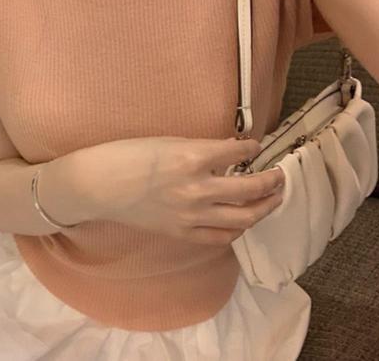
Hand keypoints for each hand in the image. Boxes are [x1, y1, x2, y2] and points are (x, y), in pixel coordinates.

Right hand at [56, 136, 285, 245]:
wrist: (99, 185)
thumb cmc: (127, 154)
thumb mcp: (168, 142)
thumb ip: (202, 149)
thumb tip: (229, 149)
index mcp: (193, 157)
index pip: (240, 151)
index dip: (254, 146)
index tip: (257, 145)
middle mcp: (199, 188)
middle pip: (251, 189)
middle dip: (272, 183)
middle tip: (280, 177)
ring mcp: (191, 215)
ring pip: (242, 217)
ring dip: (264, 208)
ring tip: (272, 200)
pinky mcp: (182, 233)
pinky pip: (219, 237)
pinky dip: (236, 229)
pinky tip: (241, 222)